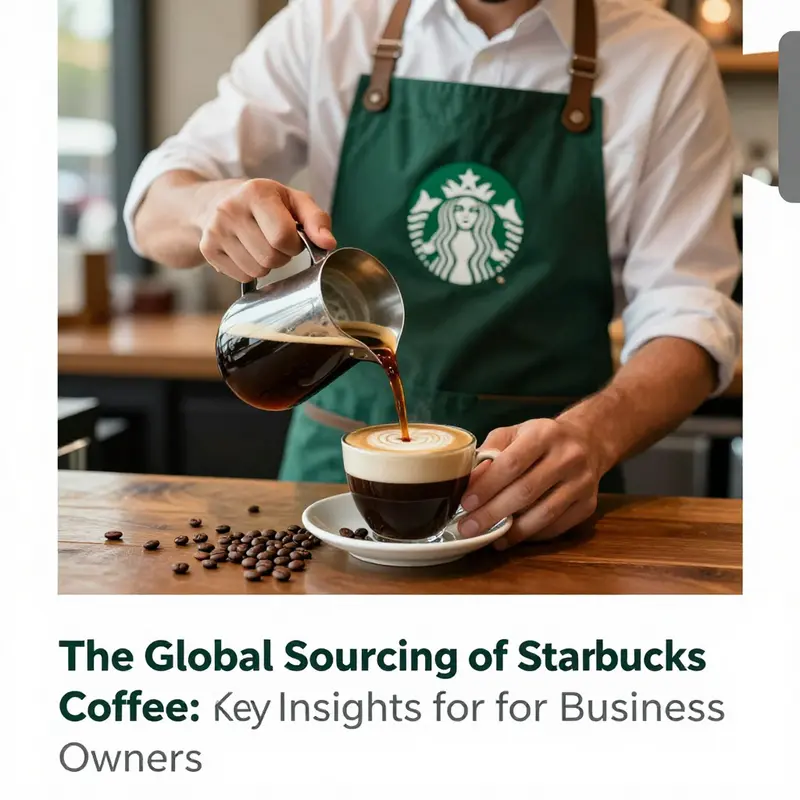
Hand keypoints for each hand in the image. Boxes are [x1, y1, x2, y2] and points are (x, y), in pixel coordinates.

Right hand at [197, 179, 335, 281]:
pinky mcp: (207, 249)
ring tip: (259, 244)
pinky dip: (249, 271)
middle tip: (274, 241)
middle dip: (281, 255)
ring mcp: (215, 230)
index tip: (292, 236)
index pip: (283, 237)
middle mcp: (230, 209)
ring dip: (266, 265)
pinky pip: (242, 277)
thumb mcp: (294, 201)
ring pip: (257, 271)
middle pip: (271, 258)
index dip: (294, 244)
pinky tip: (245, 252)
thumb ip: (316, 220)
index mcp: (255, 192)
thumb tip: (329, 244)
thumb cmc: (264, 202)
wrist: (214, 200)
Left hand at [457, 418, 603, 549]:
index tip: (466, 503)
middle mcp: (568, 457)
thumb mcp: (514, 434)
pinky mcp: (588, 504)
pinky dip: (532, 535)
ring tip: (488, 537)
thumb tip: (468, 482)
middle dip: (492, 513)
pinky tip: (512, 537)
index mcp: (544, 434)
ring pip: (544, 514)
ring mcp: (582, 482)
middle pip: (526, 492)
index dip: (487, 486)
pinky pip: (557, 526)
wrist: (588, 442)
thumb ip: (490, 453)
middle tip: (468, 527)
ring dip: (512, 531)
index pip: (512, 463)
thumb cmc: (541, 439)